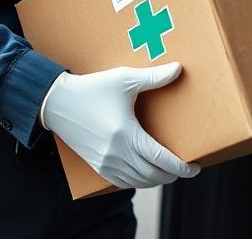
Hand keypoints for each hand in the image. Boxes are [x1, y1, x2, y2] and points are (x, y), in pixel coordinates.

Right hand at [40, 62, 200, 188]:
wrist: (57, 102)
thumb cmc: (92, 88)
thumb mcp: (123, 79)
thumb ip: (152, 77)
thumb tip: (178, 69)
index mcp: (126, 135)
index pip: (161, 160)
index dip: (181, 167)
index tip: (194, 168)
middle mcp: (117, 155)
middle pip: (152, 176)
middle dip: (172, 175)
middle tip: (184, 169)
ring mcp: (105, 164)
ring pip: (138, 182)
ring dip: (155, 180)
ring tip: (167, 171)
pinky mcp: (97, 166)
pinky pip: (122, 182)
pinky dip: (138, 181)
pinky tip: (144, 173)